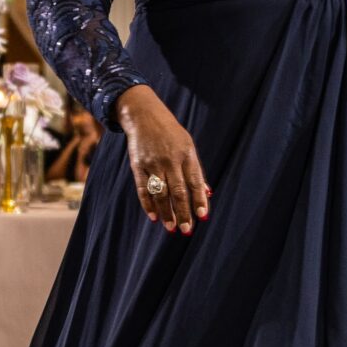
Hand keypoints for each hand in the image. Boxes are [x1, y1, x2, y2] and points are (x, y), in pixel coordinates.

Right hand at [117, 86, 209, 234]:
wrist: (144, 116)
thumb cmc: (171, 134)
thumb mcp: (187, 147)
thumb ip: (196, 170)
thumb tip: (207, 193)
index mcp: (186, 154)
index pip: (195, 182)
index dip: (199, 200)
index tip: (202, 217)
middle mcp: (170, 160)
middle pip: (178, 191)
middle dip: (183, 212)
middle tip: (187, 230)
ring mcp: (152, 163)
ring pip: (160, 193)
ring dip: (166, 213)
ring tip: (172, 228)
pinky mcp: (138, 166)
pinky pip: (143, 189)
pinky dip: (148, 204)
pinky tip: (154, 217)